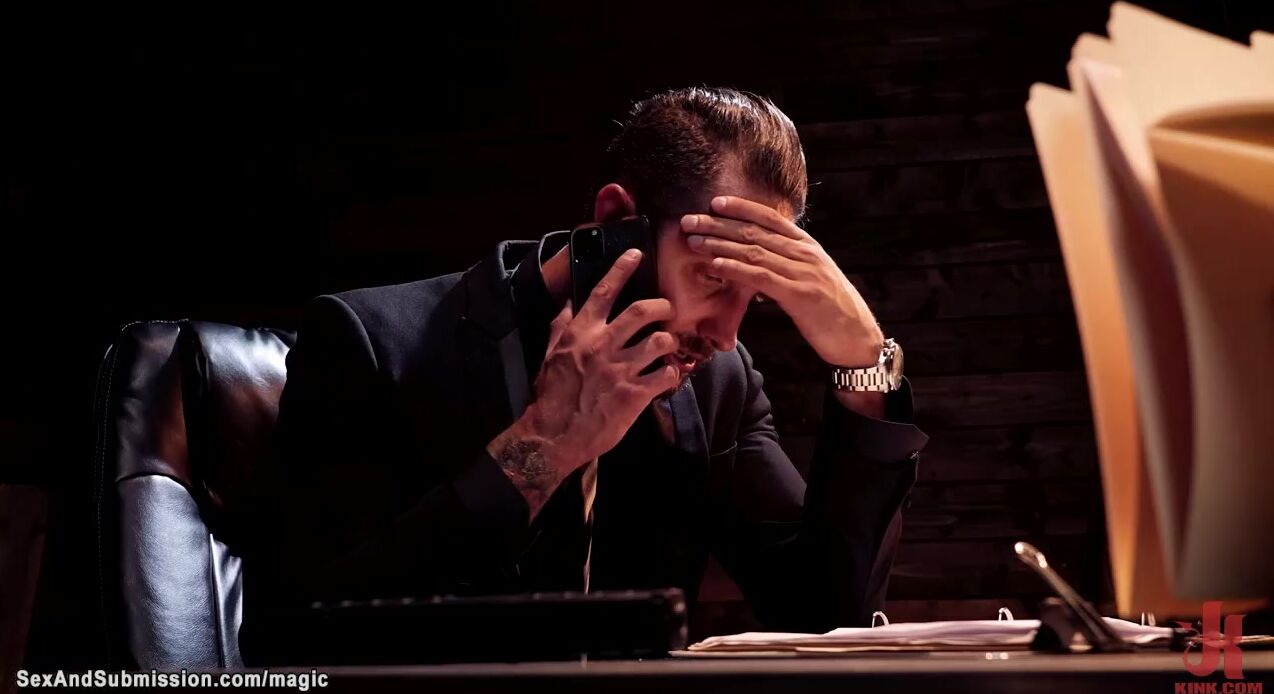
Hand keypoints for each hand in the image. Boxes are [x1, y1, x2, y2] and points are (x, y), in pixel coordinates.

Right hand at [487, 249, 680, 516]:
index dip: (622, 268)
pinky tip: (667, 375)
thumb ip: (562, 325)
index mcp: (580, 332)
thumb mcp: (551, 353)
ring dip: (669, 341)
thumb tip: (570, 301)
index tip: (636, 254)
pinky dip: (672, 373)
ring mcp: (620, 370)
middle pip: (643, 310)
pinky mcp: (635, 395)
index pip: (604, 291)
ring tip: (666, 347)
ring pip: (661, 340)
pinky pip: (667, 374)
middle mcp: (602, 346)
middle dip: (661, 306)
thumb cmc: (551, 395)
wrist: (554, 435)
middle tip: (666, 311)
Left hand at [682, 196, 884, 367]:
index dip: (741, 208)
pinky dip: (735, 268)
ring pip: (754, 251)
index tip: (715, 202)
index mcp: (808, 246)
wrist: (857, 338)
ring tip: (694, 241)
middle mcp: (805, 253)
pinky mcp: (799, 295)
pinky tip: (716, 264)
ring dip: (720, 244)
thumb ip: (788, 266)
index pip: (771, 218)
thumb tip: (760, 261)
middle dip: (719, 224)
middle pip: (755, 231)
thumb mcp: (811, 279)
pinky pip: (761, 277)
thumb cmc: (832, 312)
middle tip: (690, 220)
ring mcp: (803, 272)